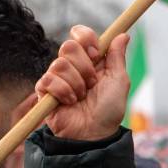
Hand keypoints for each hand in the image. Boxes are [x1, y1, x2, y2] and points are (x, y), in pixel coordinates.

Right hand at [37, 26, 129, 141]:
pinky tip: (70, 103)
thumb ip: (118, 57)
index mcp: (90, 60)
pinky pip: (49, 79)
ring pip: (60, 64)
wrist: (95, 133)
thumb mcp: (119, 82)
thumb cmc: (109, 110)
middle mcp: (72, 65)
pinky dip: (63, 92)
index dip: (87, 40)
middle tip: (91, 84)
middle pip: (68, 46)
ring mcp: (57, 77)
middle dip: (84, 67)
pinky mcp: (44, 90)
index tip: (96, 54)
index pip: (80, 34)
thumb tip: (122, 34)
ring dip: (76, 84)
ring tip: (82, 98)